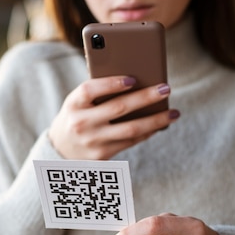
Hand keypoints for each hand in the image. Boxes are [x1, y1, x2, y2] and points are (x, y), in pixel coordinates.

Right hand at [48, 76, 179, 159]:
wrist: (60, 147)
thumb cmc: (77, 114)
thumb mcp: (79, 101)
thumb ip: (99, 91)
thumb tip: (138, 81)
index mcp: (73, 103)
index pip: (90, 90)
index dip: (111, 84)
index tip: (132, 78)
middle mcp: (81, 123)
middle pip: (119, 108)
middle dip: (145, 97)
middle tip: (166, 88)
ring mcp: (92, 141)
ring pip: (131, 129)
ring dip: (156, 120)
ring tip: (174, 112)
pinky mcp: (102, 155)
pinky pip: (130, 141)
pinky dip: (148, 132)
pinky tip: (160, 124)